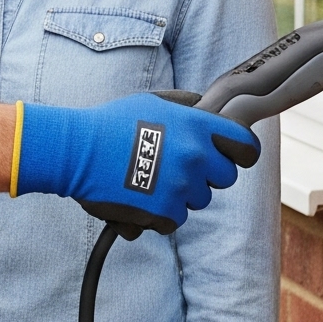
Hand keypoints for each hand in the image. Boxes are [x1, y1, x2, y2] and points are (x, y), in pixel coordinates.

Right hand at [12, 94, 259, 232]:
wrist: (77, 152)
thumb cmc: (110, 124)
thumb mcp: (152, 102)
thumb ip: (186, 104)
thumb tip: (206, 107)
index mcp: (197, 127)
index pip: (246, 147)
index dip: (241, 153)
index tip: (232, 157)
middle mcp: (195, 157)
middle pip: (225, 178)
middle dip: (206, 175)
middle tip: (176, 168)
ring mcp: (181, 187)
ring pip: (198, 200)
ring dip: (180, 194)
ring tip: (150, 180)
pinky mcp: (165, 212)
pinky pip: (175, 220)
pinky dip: (160, 213)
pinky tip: (139, 197)